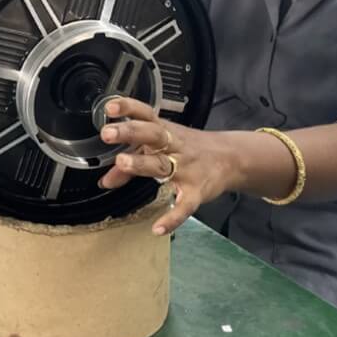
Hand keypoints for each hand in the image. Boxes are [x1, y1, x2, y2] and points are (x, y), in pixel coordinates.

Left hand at [98, 97, 228, 235]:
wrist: (231, 159)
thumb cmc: (190, 150)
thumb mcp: (163, 148)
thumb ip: (132, 161)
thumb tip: (105, 179)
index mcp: (166, 131)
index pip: (146, 114)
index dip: (128, 108)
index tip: (109, 107)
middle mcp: (175, 146)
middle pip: (152, 135)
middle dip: (130, 132)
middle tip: (107, 133)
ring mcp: (187, 168)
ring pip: (163, 165)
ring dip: (142, 164)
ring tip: (121, 163)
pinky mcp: (197, 190)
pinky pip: (185, 205)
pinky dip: (173, 218)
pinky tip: (158, 229)